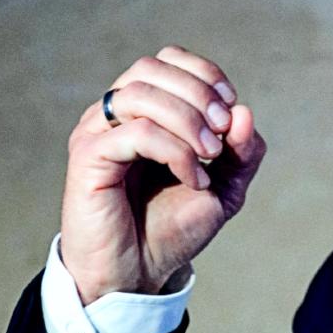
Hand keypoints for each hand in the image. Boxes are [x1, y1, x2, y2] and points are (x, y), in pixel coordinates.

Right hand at [60, 45, 266, 303]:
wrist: (141, 273)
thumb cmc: (174, 227)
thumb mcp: (225, 187)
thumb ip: (242, 152)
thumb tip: (244, 112)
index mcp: (145, 110)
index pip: (168, 59)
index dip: (204, 73)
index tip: (230, 109)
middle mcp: (115, 114)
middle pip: (152, 67)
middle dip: (198, 94)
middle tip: (223, 135)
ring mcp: (97, 133)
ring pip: (140, 93)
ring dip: (187, 120)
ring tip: (210, 157)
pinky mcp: (87, 158)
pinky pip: (134, 133)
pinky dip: (174, 151)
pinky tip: (193, 179)